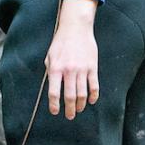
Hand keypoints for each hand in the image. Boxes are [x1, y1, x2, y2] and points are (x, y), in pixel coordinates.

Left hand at [46, 0, 99, 119]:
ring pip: (82, 94)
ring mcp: (82, 69)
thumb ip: (50, 72)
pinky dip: (93, 96)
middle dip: (69, 109)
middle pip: (69, 96)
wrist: (76, 28)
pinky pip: (94, 86)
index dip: (54, 105)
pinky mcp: (92, 67)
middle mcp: (68, 71)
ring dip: (80, 105)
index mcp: (55, 68)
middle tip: (70, 116)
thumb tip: (53, 89)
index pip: (53, 92)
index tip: (55, 112)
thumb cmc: (61, 42)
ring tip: (79, 109)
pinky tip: (91, 101)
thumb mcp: (50, 56)